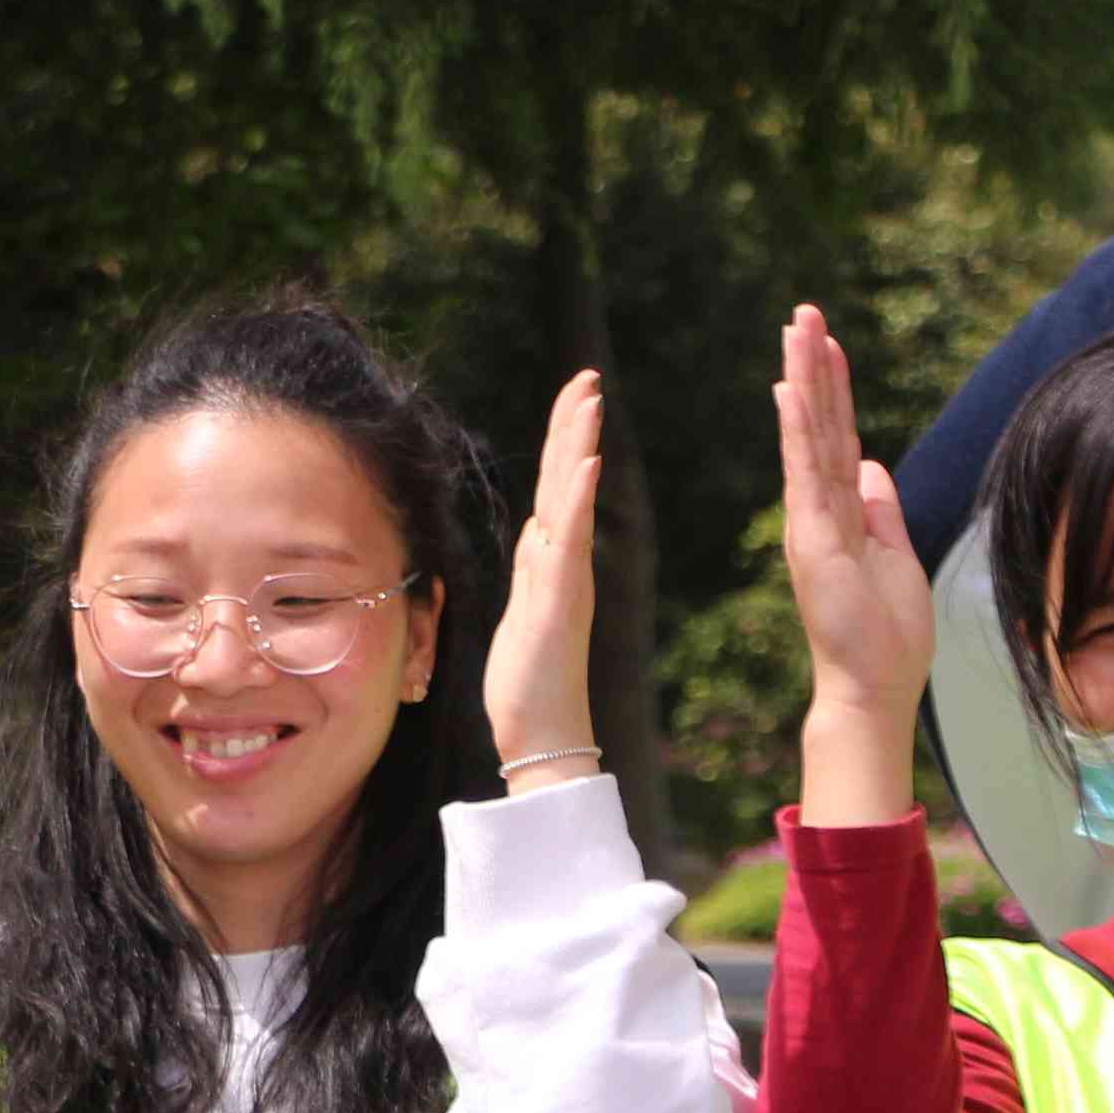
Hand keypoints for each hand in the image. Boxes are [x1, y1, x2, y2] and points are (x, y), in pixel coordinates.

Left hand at [481, 370, 601, 786]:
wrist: (540, 735)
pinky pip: (568, 540)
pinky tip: (586, 464)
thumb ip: (535, 568)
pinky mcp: (557, 600)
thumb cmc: (529, 680)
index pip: (556, 488)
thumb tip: (537, 530)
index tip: (576, 396)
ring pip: (570, 499)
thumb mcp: (524, 609)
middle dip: (575, 426)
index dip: (564, 442)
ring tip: (590, 400)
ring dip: (578, 447)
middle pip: (567, 481)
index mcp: (553, 562)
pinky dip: (576, 499)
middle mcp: (565, 563)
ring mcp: (564, 579)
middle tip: (589, 377)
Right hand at [776, 308, 933, 825]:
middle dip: (812, 366)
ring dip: (803, 379)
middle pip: (817, 424)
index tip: (828, 342)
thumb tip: (870, 465)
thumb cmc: (885, 636)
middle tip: (803, 311)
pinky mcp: (815, 539)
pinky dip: (798, 429)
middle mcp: (818, 511)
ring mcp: (813, 523)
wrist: (871, 688)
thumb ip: (881, 509)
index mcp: (841, 514)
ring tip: (797, 327)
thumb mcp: (896, 555)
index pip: (837, 438)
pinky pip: (805, 473)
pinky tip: (792, 389)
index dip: (834, 389)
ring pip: (808, 436)